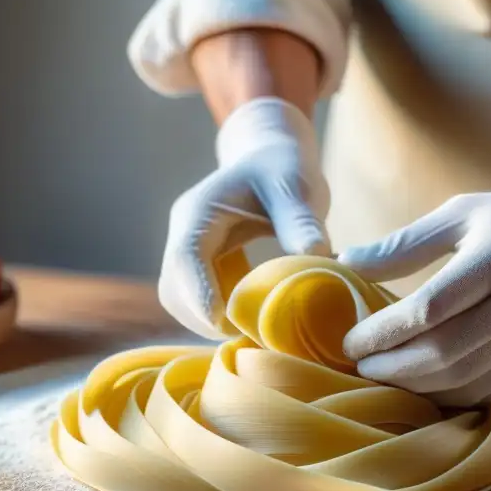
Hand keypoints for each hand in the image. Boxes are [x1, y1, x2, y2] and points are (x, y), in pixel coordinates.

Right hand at [159, 97, 329, 338]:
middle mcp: (185, 233)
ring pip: (180, 301)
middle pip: (174, 290)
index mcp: (199, 211)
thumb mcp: (296, 185)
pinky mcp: (201, 266)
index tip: (224, 324)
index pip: (186, 259)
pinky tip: (254, 317)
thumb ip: (301, 219)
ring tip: (256, 329)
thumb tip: (316, 256)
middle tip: (253, 334)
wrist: (270, 156)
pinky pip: (198, 300)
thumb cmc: (284, 166)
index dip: (200, 295)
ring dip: (211, 322)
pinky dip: (220, 315)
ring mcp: (187, 251)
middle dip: (206, 318)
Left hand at [338, 166, 490, 405]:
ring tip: (382, 375)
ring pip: (461, 381)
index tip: (349, 340)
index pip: (429, 309)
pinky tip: (418, 384)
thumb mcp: (458, 214)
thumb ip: (404, 244)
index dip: (383, 332)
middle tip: (359, 366)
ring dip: (413, 386)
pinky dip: (444, 393)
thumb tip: (345, 265)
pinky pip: (484, 392)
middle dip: (392, 368)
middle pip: (443, 353)